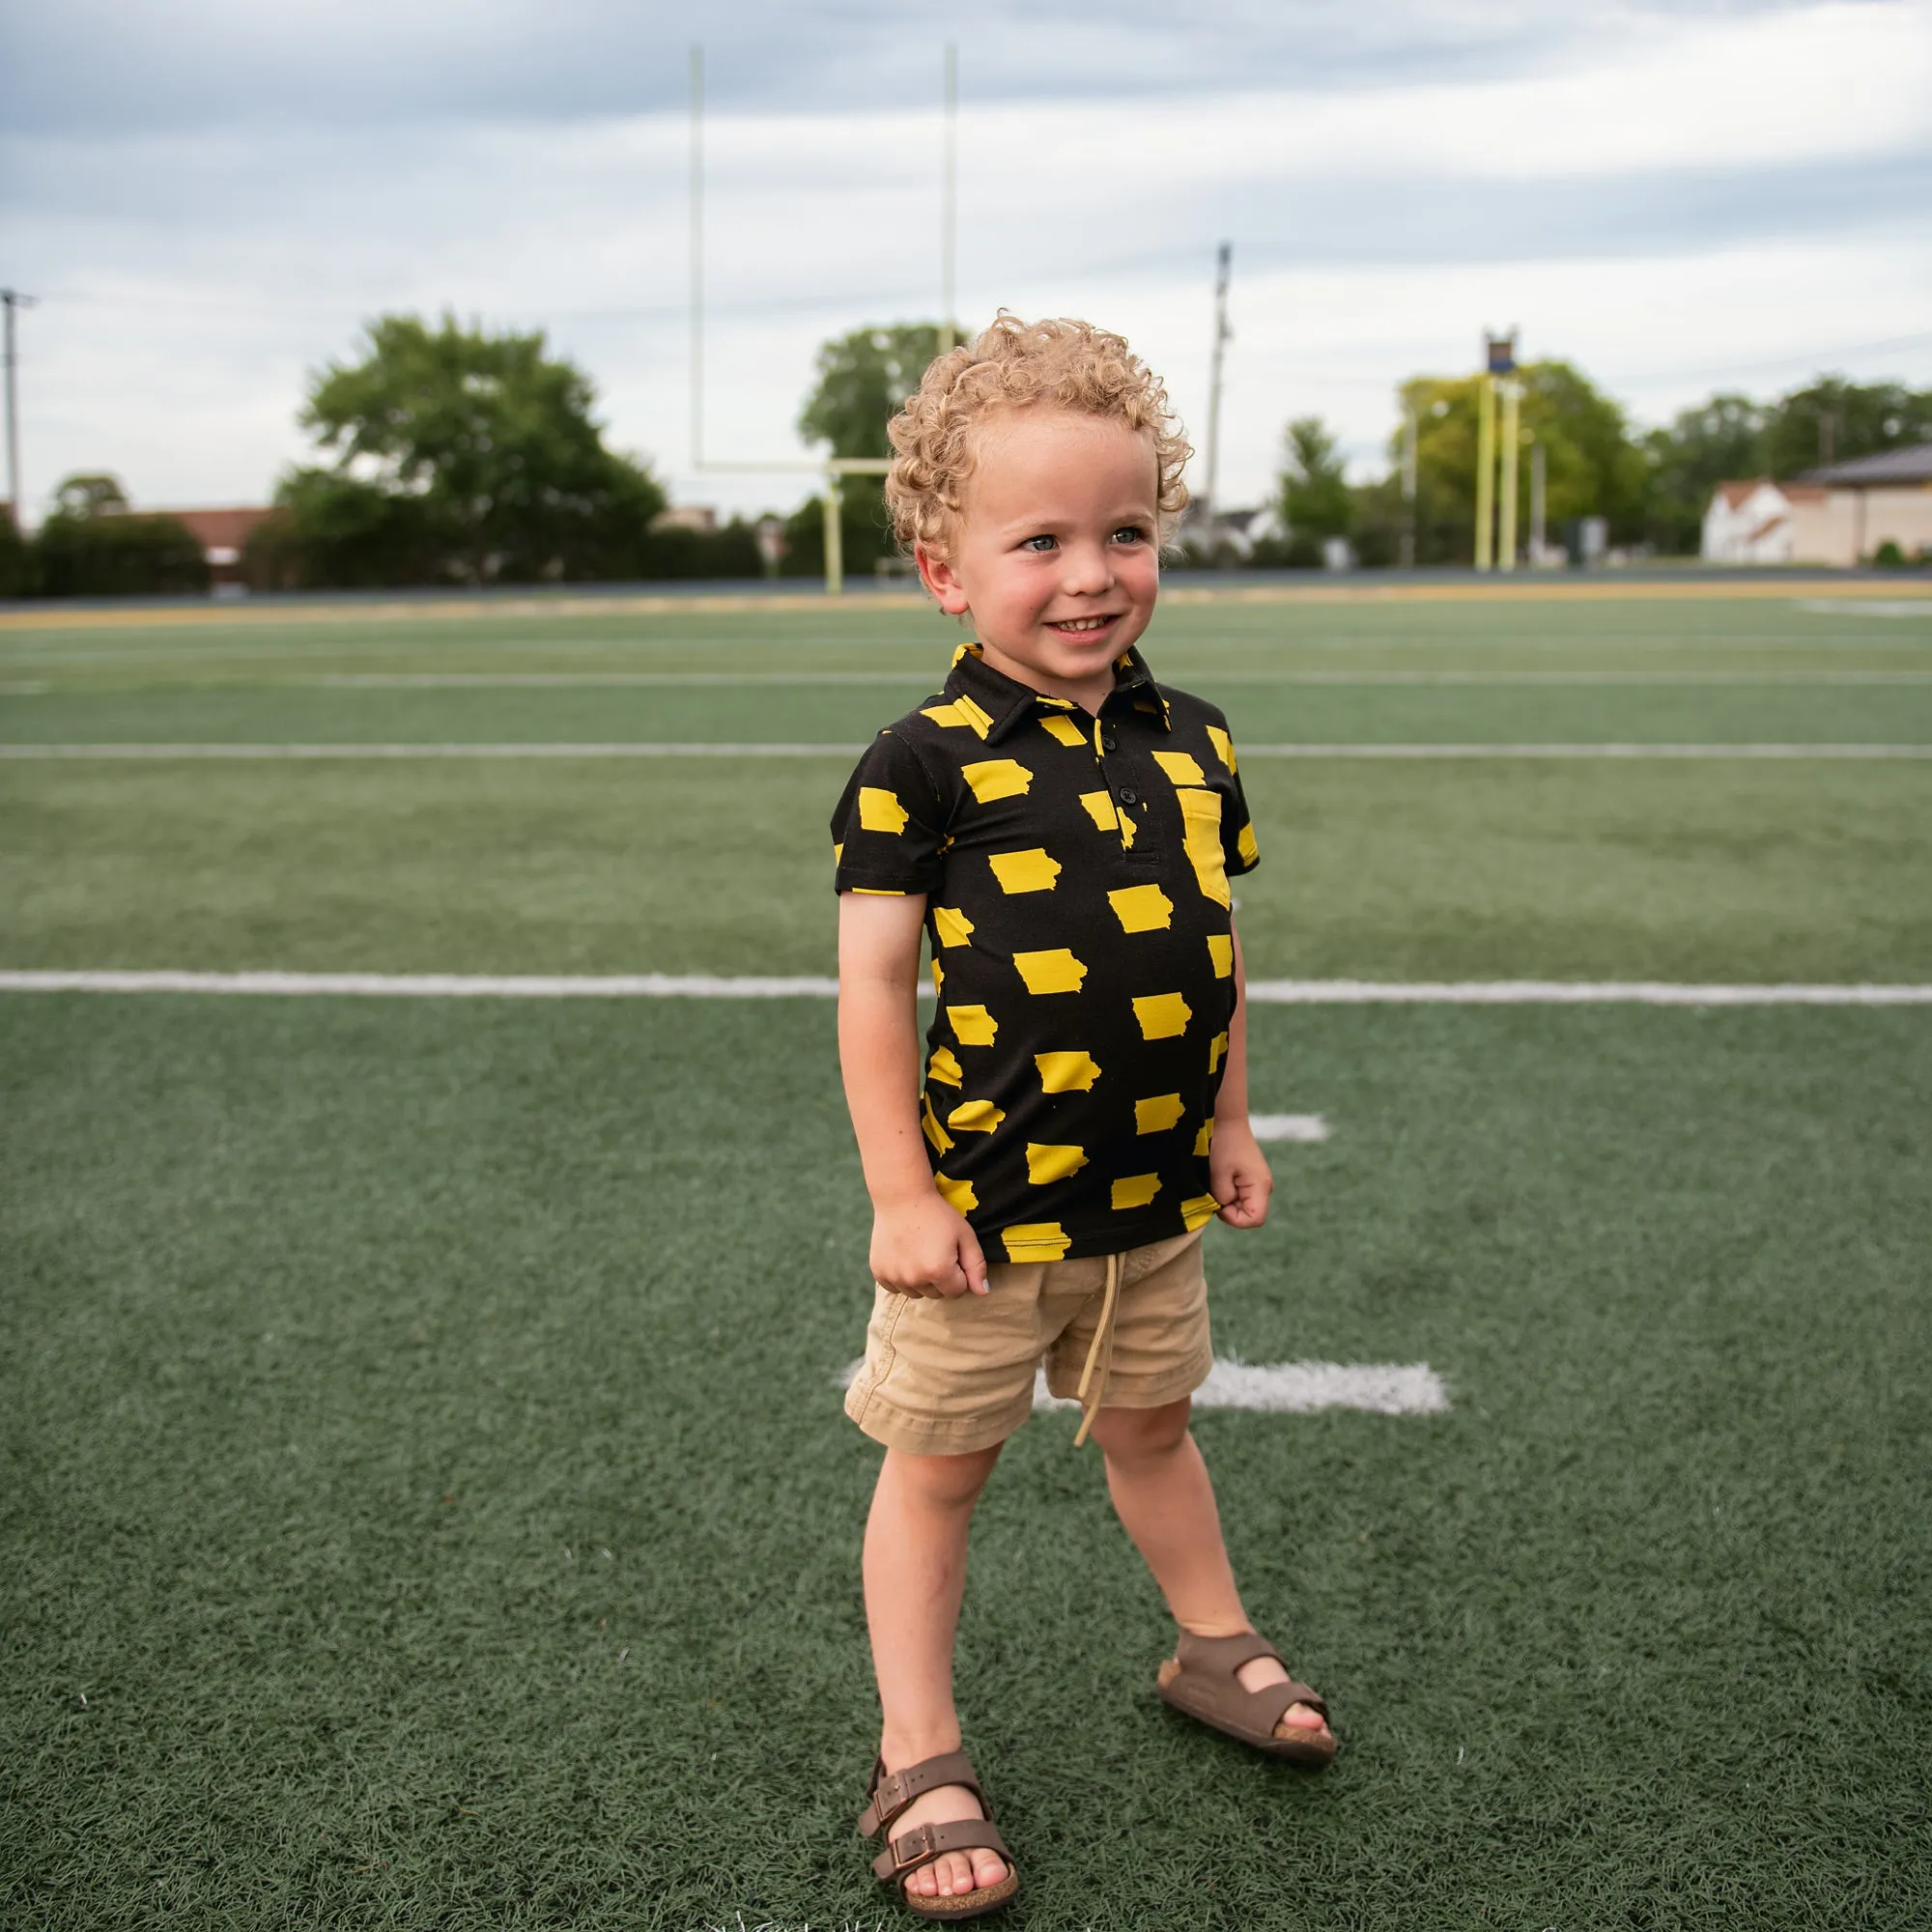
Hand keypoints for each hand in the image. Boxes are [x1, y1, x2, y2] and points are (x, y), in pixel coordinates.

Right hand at [870, 1191, 990, 1298]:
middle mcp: (915, 1278)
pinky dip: (901, 1277)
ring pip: (916, 1293)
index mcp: (939, 1270)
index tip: (953, 1255)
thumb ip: (976, 1266)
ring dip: (921, 1280)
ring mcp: (894, 1276)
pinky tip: (904, 1256)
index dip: (960, 1274)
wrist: (901, 1197)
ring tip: (920, 1253)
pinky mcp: (879, 1273)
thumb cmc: (938, 1214)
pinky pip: (896, 1288)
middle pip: (936, 1294)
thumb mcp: (965, 1235)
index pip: (957, 1291)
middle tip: (935, 1251)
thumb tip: (983, 1293)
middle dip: (940, 1278)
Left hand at [1209, 1117, 1272, 1229]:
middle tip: (1216, 1190)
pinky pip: (1242, 1195)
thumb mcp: (1218, 1174)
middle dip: (1230, 1209)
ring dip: (1229, 1200)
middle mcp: (1265, 1187)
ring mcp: (1260, 1182)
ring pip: (1245, 1206)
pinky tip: (1221, 1178)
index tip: (1219, 1204)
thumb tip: (1225, 1208)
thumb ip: (1223, 1197)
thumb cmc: (1222, 1145)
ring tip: (1218, 1181)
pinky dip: (1229, 1192)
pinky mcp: (1253, 1178)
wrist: (1227, 1121)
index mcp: (1261, 1186)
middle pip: (1250, 1214)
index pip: (1255, 1220)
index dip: (1234, 1219)